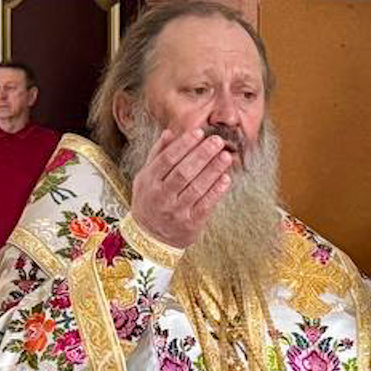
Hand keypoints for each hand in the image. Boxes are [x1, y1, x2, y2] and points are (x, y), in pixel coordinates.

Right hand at [128, 126, 235, 251]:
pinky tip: (226, 178)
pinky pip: (205, 205)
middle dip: (202, 155)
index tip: (199, 132)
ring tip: (226, 156)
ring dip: (213, 170)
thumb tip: (169, 132)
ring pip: (196, 188)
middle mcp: (161, 196)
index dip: (184, 145)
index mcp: (148, 181)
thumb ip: (157, 155)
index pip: (167, 159)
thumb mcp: (145, 178)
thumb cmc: (149, 201)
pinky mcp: (190, 224)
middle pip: (184, 172)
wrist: (150, 238)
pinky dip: (216, 191)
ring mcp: (176, 211)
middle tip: (218, 141)